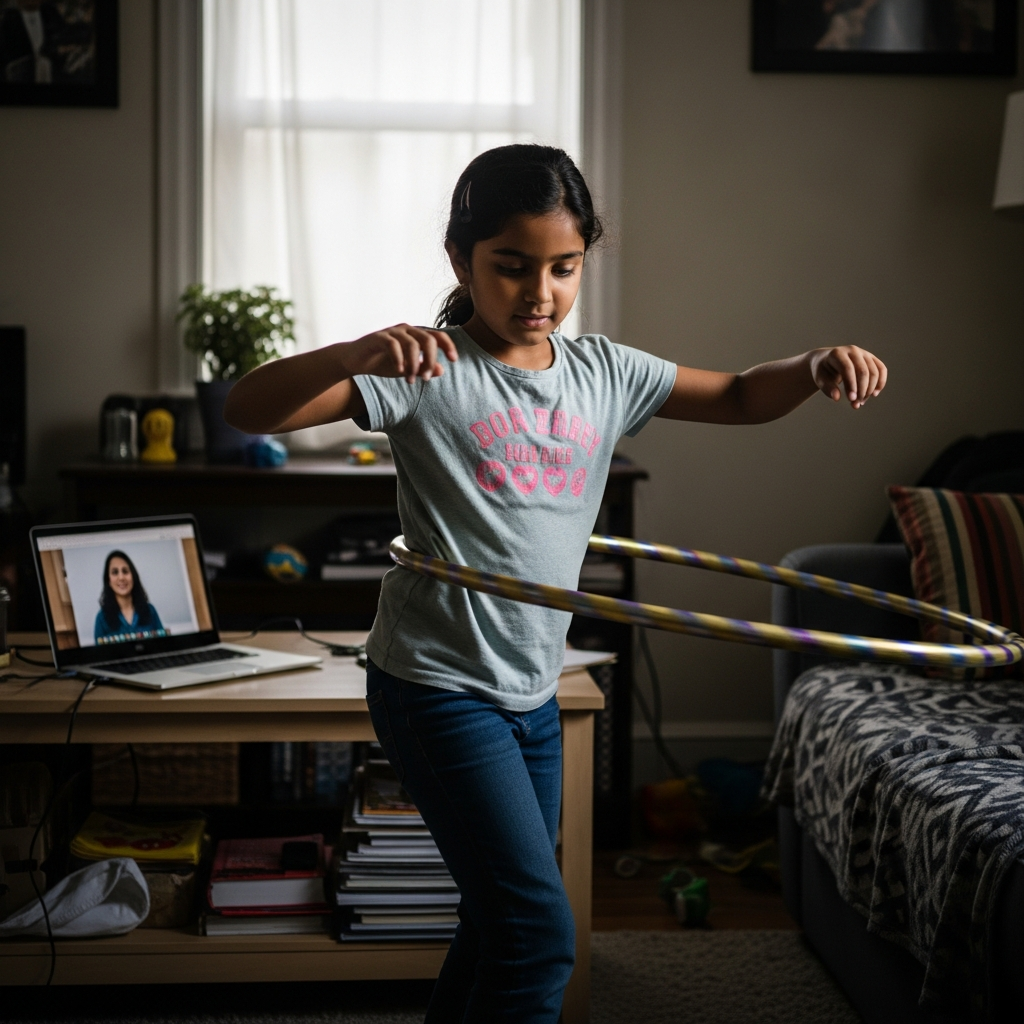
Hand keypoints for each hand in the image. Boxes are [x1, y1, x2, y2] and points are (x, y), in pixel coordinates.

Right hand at [339, 324, 458, 383]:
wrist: (356, 361)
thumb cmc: (383, 362)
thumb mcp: (407, 369)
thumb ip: (423, 368)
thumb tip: (442, 370)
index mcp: (415, 335)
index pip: (437, 336)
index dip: (448, 346)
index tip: (453, 360)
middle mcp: (406, 330)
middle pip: (428, 340)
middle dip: (430, 360)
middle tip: (426, 379)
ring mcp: (392, 332)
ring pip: (412, 344)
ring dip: (414, 365)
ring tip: (411, 380)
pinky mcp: (378, 337)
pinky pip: (393, 345)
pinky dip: (399, 359)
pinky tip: (400, 371)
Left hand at [809, 346, 886, 409]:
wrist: (827, 361)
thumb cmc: (823, 371)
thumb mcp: (820, 379)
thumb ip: (827, 388)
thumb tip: (836, 398)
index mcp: (837, 353)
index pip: (848, 368)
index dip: (851, 384)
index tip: (851, 399)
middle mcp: (853, 350)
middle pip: (863, 371)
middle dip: (861, 390)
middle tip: (855, 404)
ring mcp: (864, 353)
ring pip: (874, 372)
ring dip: (870, 389)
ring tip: (861, 402)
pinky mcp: (872, 358)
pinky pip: (881, 369)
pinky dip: (880, 382)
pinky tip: (874, 394)